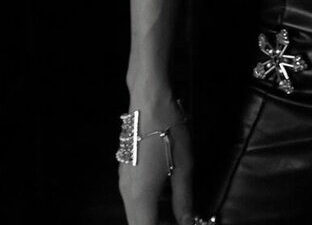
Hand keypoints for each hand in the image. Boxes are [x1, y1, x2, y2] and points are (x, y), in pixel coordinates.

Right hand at [118, 101, 196, 224]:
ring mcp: (123, 182)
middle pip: (138, 223)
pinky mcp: (125, 172)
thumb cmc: (168, 131)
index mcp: (141, 196)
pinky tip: (166, 197)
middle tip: (181, 219)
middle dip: (157, 224)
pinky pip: (134, 200)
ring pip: (135, 213)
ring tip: (176, 213)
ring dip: (153, 216)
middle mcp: (126, 193)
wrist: (148, 100)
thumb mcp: (183, 166)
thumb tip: (188, 222)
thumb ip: (183, 199)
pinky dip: (148, 206)